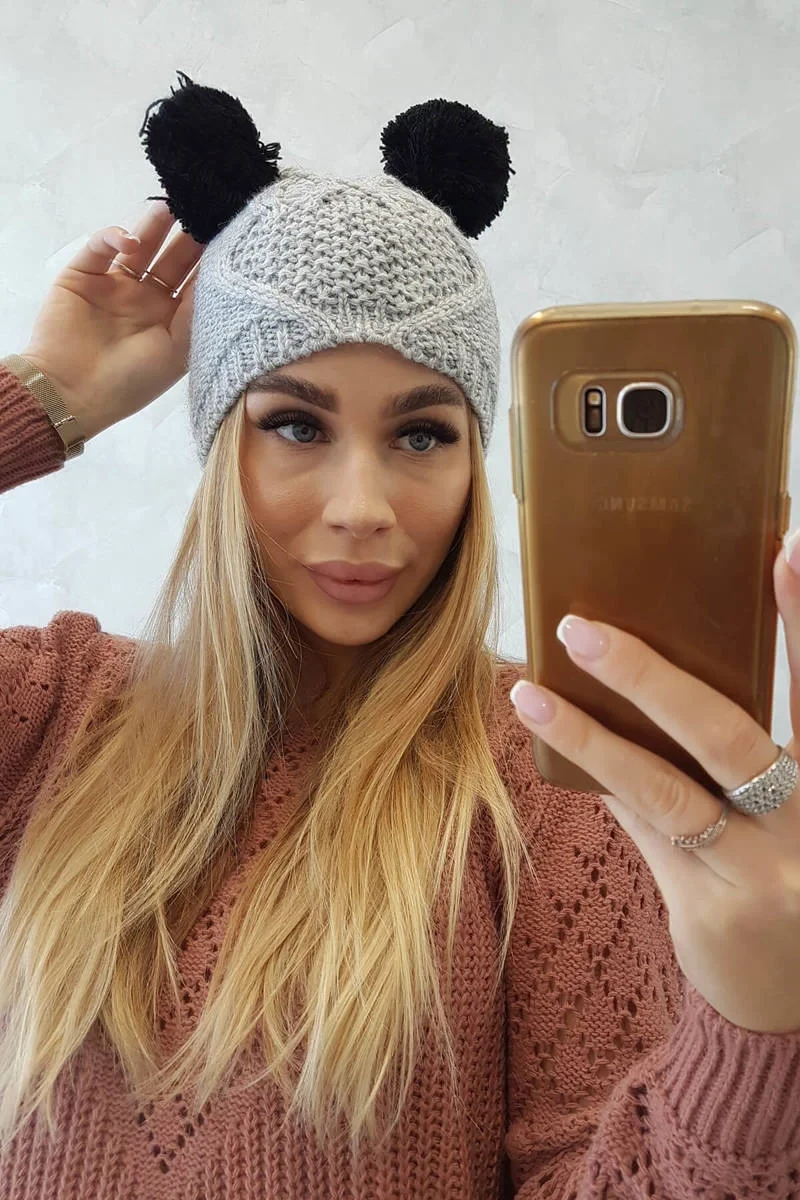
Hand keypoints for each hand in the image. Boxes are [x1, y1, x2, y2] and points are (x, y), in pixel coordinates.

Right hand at [21, 200, 202, 440]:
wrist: (71, 394)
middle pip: (173, 258)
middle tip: (207, 210)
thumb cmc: (130, 383)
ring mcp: (115, 284)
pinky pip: (101, 246)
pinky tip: (130, 240)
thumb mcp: (177, 352)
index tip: (232, 235)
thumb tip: (223, 276)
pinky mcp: (83, 274)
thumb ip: (197, 312)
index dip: (212, 260)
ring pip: (141, 244)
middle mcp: (146, 298)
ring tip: (175, 205)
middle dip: (190, 235)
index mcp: (171, 319)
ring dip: (157, 225)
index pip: (196, 281)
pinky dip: (115, 236)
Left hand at [510, 539, 799, 1034]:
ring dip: (588, 735)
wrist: (791, 1002)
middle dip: (650, 678)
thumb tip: (643, 676)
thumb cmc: (784, 878)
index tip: (782, 547)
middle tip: (582, 629)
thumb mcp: (781, 809)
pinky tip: (552, 741)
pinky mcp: (707, 906)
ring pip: (660, 788)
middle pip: (725, 734)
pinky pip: (639, 828)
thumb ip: (731, 754)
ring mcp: (756, 870)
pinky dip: (598, 781)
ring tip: (529, 691)